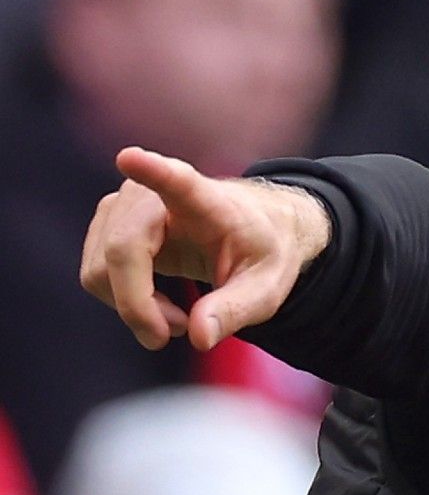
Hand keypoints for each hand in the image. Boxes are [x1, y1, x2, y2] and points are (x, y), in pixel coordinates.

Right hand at [79, 147, 329, 350]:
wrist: (251, 232)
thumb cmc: (260, 253)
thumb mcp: (266, 288)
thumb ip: (236, 310)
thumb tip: (199, 336)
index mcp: (205, 199)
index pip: (176, 181)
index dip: (152, 171)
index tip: (130, 158)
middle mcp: (154, 194)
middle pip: (122, 252)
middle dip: (140, 306)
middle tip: (179, 332)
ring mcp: (123, 206)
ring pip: (100, 270)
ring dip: (134, 308)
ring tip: (179, 318)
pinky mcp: (107, 224)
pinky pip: (96, 274)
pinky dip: (124, 302)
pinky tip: (159, 306)